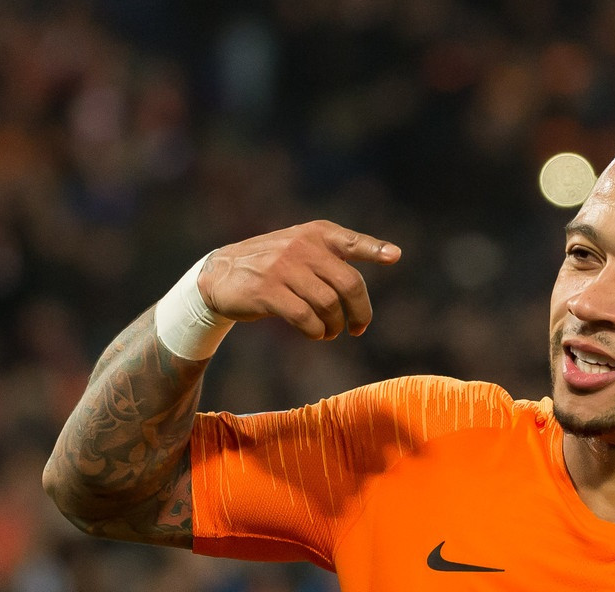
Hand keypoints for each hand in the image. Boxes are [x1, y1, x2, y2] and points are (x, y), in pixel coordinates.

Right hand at [196, 220, 400, 338]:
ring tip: (330, 332)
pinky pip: (306, 318)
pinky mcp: (268, 291)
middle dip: (361, 312)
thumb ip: (338, 253)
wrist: (219, 274)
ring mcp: (284, 267)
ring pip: (329, 304)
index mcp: (315, 234)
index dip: (374, 248)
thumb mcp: (301, 248)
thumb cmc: (273, 266)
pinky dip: (316, 331)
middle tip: (358, 328)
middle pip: (349, 283)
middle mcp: (302, 246)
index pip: (351, 241)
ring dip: (335, 326)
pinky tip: (315, 333)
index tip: (394, 256)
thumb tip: (393, 254)